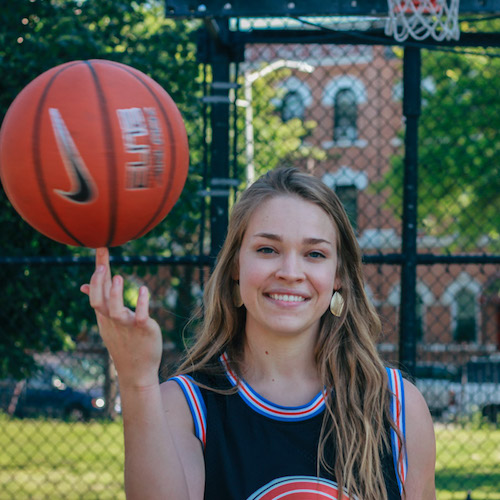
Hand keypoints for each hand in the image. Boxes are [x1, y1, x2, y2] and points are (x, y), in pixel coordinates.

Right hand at [80, 248, 162, 389]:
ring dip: (115, 294)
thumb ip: (100, 301)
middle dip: (99, 283)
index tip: (101, 248)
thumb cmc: (123, 342)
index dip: (97, 271)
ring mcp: (127, 326)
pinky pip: (140, 316)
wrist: (136, 370)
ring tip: (119, 277)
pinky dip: (142, 304)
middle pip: (99, 301)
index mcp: (105, 315)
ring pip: (116, 310)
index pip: (95, 292)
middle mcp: (113, 320)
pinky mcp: (143, 330)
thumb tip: (84, 286)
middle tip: (103, 266)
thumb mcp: (107, 321)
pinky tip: (145, 290)